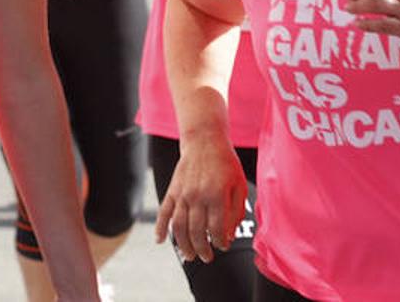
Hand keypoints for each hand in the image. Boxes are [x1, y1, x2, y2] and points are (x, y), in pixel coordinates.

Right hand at [154, 134, 246, 263]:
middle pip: (196, 231)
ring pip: (179, 226)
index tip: (223, 246)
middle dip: (202, 249)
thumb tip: (228, 235)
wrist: (204, 141)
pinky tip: (159, 240)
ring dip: (183, 244)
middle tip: (207, 258)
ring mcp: (182, 193)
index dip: (220, 242)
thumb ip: (235, 212)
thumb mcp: (239, 186)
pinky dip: (160, 227)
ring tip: (190, 256)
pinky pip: (164, 211)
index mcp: (216, 196)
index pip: (216, 229)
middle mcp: (197, 196)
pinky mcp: (172, 190)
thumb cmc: (226, 164)